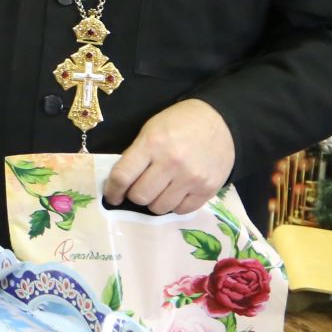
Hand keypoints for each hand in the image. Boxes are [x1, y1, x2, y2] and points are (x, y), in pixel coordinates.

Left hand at [103, 98, 234, 214]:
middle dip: (134, 195)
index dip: (112, 190)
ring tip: (159, 190)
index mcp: (152, 144)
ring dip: (154, 202)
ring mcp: (191, 178)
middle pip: (140, 196)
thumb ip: (136, 155)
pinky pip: (182, 210)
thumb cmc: (179, 123)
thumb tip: (121, 183)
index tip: (112, 195)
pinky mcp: (208, 189)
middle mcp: (171, 163)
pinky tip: (175, 193)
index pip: (122, 176)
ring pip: (160, 207)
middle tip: (139, 188)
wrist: (219, 121)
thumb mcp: (150, 130)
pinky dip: (174, 205)